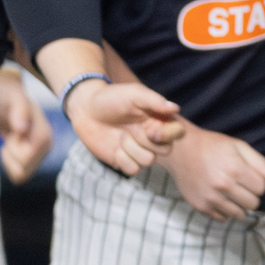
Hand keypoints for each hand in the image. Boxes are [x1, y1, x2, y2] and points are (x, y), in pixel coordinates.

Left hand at [0, 67, 52, 183]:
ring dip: (9, 160)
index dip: (13, 147)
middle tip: (10, 134)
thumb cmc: (6, 94)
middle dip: (10, 154)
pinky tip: (8, 147)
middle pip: (24, 169)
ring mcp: (40, 153)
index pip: (27, 157)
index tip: (11, 131)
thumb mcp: (11, 97)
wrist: (4, 95)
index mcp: (44, 133)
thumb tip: (22, 128)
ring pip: (22, 175)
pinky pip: (20, 175)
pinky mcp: (33, 159)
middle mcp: (47, 145)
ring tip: (9, 140)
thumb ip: (19, 109)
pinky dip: (9, 164)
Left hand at [67, 78, 183, 175]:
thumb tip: (175, 108)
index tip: (151, 129)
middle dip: (147, 142)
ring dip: (132, 149)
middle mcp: (152, 136)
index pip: (178, 132)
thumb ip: (154, 101)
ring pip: (148, 161)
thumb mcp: (134, 94)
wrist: (86, 109)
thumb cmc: (111, 98)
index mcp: (158, 119)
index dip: (169, 135)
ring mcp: (138, 149)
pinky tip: (115, 148)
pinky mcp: (124, 161)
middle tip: (132, 129)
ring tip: (120, 136)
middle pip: (166, 150)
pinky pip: (133, 170)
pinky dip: (124, 160)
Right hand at [161, 124, 264, 220]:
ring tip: (232, 193)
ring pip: (239, 214)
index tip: (250, 177)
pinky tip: (221, 199)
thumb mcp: (238, 146)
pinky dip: (225, 211)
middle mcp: (223, 187)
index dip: (258, 182)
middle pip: (253, 204)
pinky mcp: (200, 207)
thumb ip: (260, 163)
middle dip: (251, 195)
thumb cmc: (212, 146)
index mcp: (235, 170)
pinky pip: (222, 218)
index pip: (261, 188)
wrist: (180, 150)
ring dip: (240, 205)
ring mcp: (211, 199)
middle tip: (242, 185)